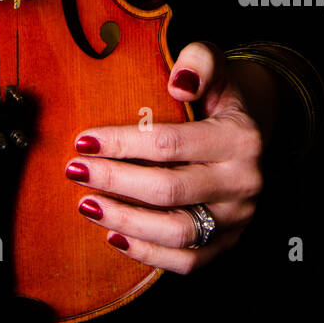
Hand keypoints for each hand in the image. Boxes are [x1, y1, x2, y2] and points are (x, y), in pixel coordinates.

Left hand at [66, 40, 272, 272]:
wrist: (248, 130)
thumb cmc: (217, 95)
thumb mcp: (213, 65)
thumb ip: (197, 61)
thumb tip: (178, 83)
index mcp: (239, 137)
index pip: (171, 144)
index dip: (123, 144)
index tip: (83, 140)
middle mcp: (243, 182)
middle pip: (169, 189)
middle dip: (115, 181)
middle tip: (75, 170)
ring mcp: (236, 218)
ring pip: (177, 232)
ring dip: (125, 220)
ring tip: (87, 204)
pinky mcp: (226, 243)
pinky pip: (186, 261)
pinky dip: (147, 252)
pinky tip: (114, 235)